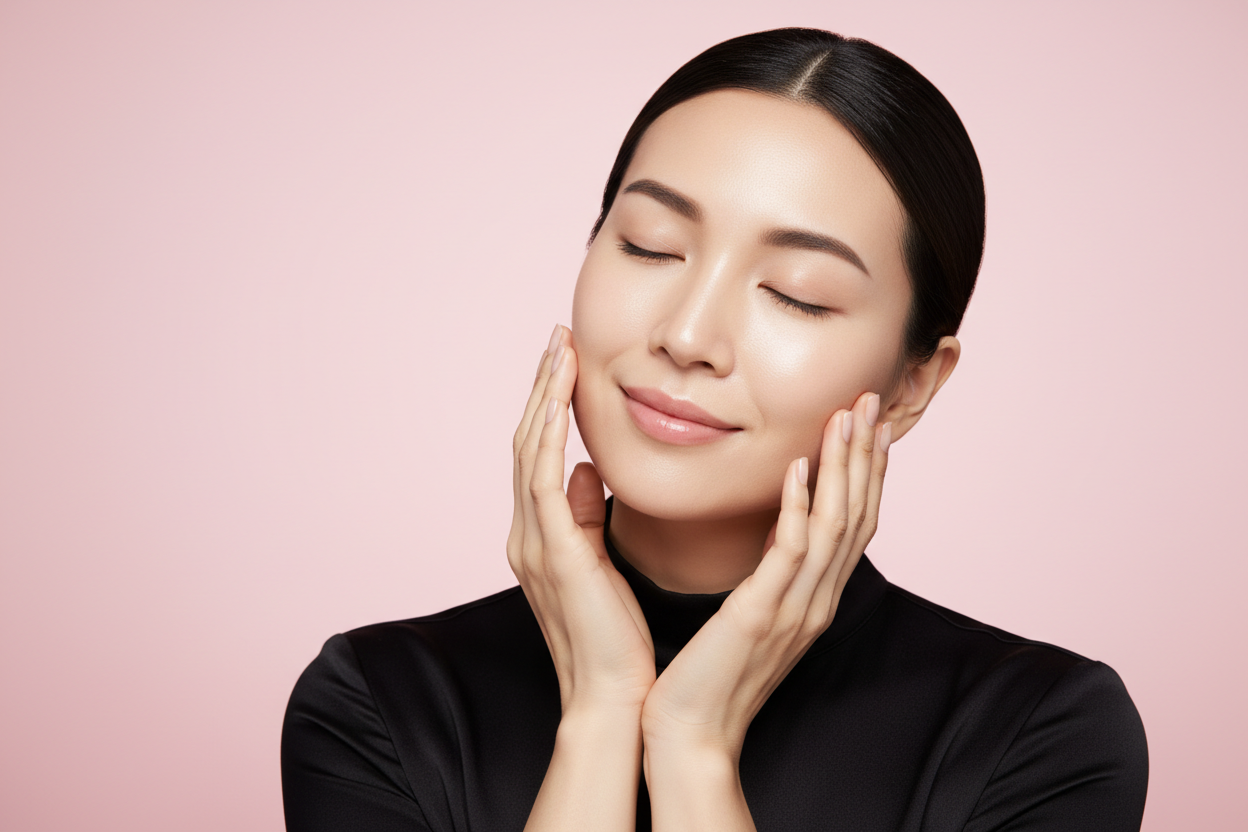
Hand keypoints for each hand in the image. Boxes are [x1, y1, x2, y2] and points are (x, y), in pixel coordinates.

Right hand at [508, 325, 656, 715]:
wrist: (612, 696)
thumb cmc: (614, 636)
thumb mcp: (598, 563)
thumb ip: (586, 516)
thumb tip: (586, 471)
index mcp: (540, 535)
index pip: (541, 455)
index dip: (550, 405)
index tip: (567, 361)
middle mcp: (526, 533)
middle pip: (528, 442)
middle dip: (542, 387)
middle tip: (558, 337)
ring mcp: (532, 542)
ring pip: (531, 452)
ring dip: (544, 397)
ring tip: (559, 350)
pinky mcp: (551, 553)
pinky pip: (543, 481)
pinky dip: (550, 436)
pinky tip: (560, 400)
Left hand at [641, 390, 890, 759]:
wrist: (691, 733)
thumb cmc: (710, 672)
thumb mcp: (749, 611)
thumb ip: (767, 570)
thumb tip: (772, 527)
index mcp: (812, 597)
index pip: (852, 524)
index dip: (864, 472)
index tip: (867, 424)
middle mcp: (815, 600)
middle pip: (857, 515)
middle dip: (865, 456)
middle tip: (870, 401)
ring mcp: (795, 609)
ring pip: (835, 526)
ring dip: (843, 468)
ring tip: (846, 417)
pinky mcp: (762, 616)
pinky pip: (790, 554)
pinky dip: (800, 508)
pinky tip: (799, 469)